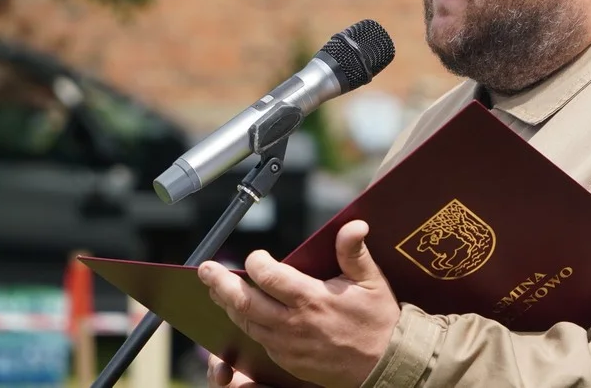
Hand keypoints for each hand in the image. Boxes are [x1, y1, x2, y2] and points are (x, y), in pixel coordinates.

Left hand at [199, 220, 400, 387]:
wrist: (385, 365)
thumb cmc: (378, 320)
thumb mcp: (372, 281)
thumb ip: (354, 252)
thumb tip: (354, 225)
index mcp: (312, 299)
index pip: (269, 277)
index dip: (257, 263)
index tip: (256, 256)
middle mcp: (294, 324)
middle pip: (244, 303)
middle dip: (220, 284)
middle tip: (205, 270)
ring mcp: (287, 346)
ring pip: (246, 323)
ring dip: (228, 305)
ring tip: (215, 289)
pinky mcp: (286, 361)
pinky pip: (257, 341)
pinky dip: (244, 324)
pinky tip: (237, 313)